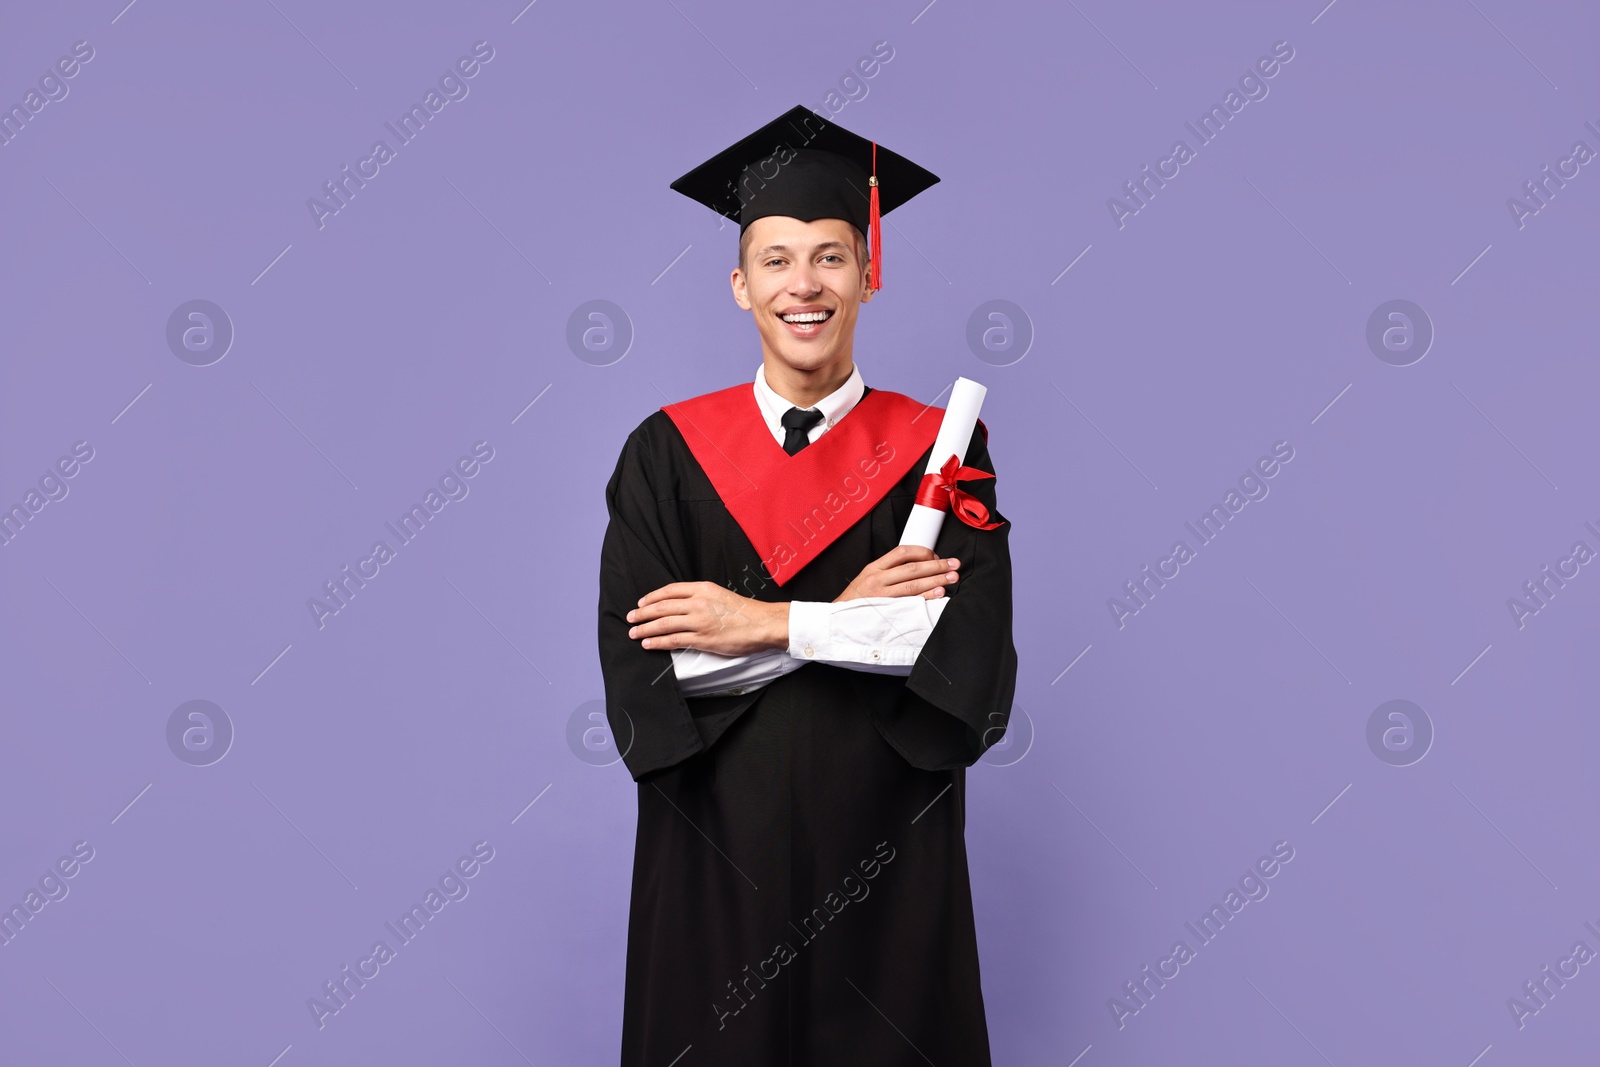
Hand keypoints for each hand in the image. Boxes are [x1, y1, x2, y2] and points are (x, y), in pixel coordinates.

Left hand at [625, 581, 786, 655]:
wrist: (763, 624)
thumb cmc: (746, 612)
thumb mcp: (721, 595)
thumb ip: (702, 598)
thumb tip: (683, 605)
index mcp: (703, 589)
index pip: (670, 591)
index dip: (652, 597)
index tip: (641, 603)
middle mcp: (698, 603)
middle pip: (662, 607)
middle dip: (642, 613)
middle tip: (630, 618)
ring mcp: (699, 621)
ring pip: (664, 623)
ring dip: (645, 628)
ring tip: (634, 633)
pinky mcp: (703, 639)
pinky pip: (674, 640)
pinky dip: (658, 642)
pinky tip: (648, 643)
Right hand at [834, 545, 958, 602]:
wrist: (837, 621)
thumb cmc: (857, 601)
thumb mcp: (868, 579)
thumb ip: (889, 572)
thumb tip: (919, 566)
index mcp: (874, 568)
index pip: (902, 552)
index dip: (923, 552)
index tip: (936, 556)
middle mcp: (877, 579)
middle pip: (912, 568)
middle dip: (937, 566)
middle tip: (955, 564)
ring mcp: (881, 596)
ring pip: (913, 584)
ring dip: (936, 580)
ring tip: (952, 578)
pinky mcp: (886, 611)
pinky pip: (910, 602)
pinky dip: (926, 597)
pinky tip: (939, 593)